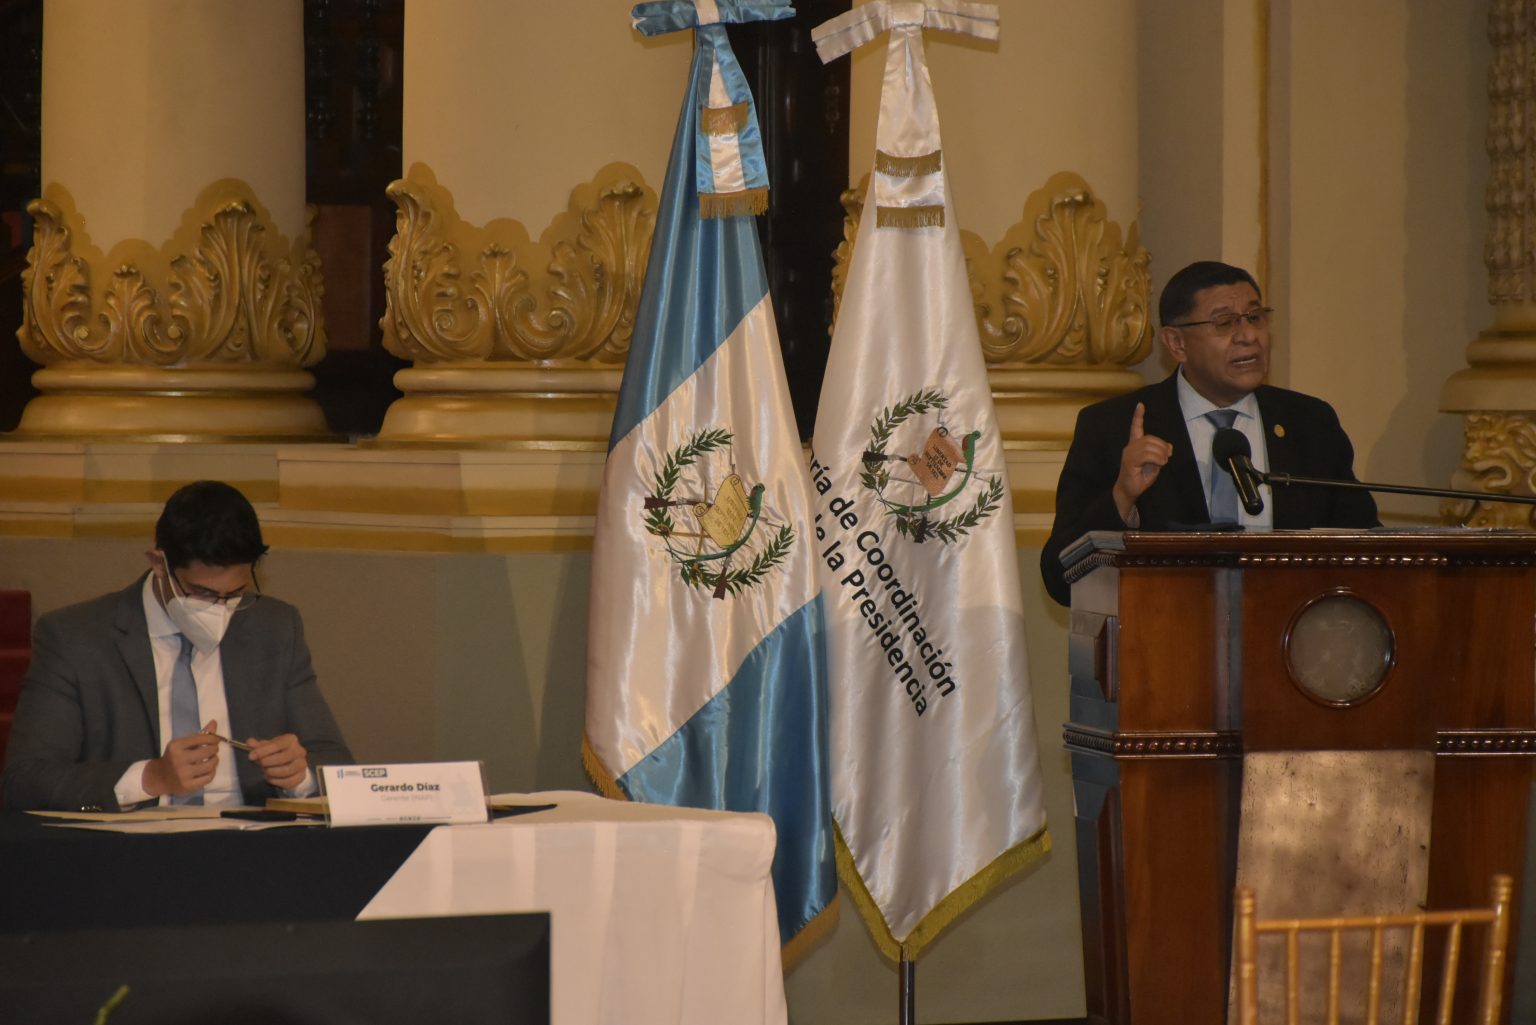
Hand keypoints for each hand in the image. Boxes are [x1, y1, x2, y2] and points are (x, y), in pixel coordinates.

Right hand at [143, 718, 220, 797]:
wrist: (159, 778)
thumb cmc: (174, 758)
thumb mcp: (182, 744)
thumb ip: (199, 735)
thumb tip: (214, 722)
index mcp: (176, 746)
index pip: (202, 738)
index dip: (213, 738)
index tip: (215, 740)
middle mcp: (178, 760)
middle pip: (208, 751)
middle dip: (215, 749)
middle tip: (213, 750)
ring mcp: (183, 774)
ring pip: (210, 765)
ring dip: (215, 760)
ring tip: (212, 759)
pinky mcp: (187, 785)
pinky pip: (209, 777)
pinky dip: (212, 772)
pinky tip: (208, 770)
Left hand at [245, 733, 308, 790]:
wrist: (292, 763)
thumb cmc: (277, 752)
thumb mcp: (267, 747)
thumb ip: (258, 745)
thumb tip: (249, 742)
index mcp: (291, 740)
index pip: (278, 744)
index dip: (263, 751)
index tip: (251, 756)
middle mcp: (299, 751)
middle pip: (283, 757)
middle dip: (268, 762)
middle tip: (261, 764)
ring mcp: (302, 764)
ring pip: (286, 771)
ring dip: (272, 772)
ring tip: (266, 771)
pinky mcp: (301, 776)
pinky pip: (288, 781)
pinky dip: (276, 781)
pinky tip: (271, 778)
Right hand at [1113, 402, 1172, 521]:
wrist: (1129, 491)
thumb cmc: (1140, 478)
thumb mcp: (1155, 464)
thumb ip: (1161, 454)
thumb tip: (1169, 447)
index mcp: (1135, 445)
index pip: (1136, 428)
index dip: (1138, 416)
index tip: (1141, 404)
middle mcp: (1130, 446)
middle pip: (1150, 438)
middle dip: (1163, 446)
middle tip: (1168, 457)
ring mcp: (1129, 453)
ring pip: (1149, 446)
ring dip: (1161, 453)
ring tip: (1163, 462)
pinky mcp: (1129, 461)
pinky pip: (1146, 454)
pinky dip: (1157, 458)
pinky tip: (1160, 463)